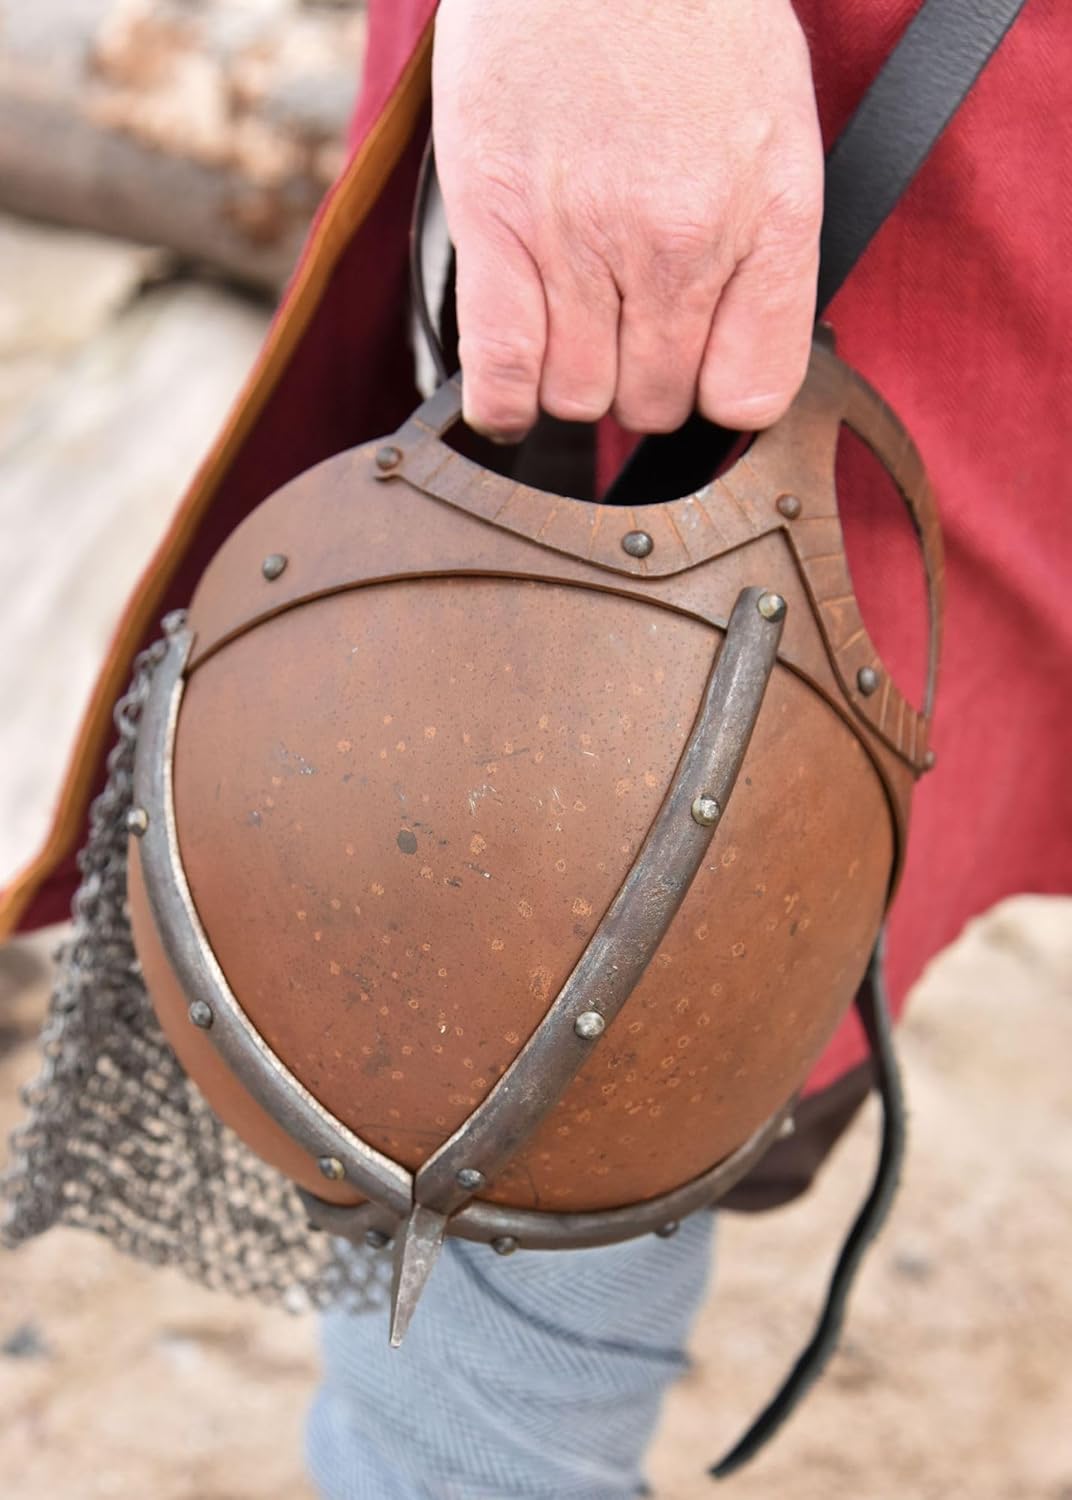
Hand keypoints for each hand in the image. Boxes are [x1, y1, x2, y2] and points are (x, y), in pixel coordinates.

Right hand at [432, 0, 822, 439]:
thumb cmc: (689, 18)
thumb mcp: (776, 131)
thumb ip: (764, 253)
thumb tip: (730, 363)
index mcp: (765, 218)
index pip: (751, 394)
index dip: (716, 392)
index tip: (696, 369)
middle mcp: (680, 241)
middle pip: (654, 403)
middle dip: (640, 379)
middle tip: (622, 322)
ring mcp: (585, 239)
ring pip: (579, 400)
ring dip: (571, 380)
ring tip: (568, 322)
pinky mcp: (498, 223)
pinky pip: (502, 376)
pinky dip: (503, 404)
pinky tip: (511, 390)